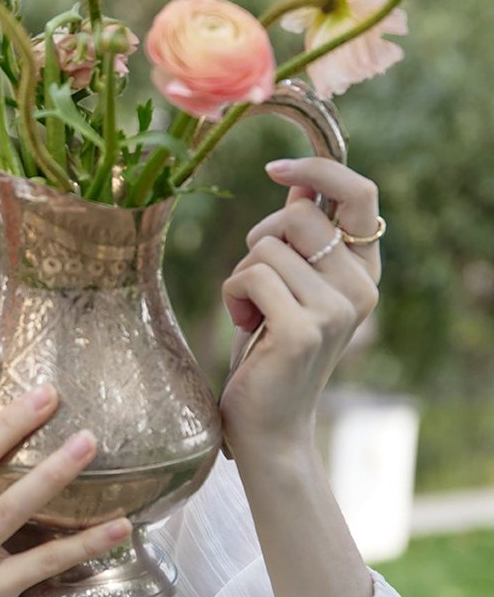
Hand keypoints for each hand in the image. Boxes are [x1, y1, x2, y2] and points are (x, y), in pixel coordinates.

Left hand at [220, 156, 381, 459]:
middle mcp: (361, 288)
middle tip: (257, 287)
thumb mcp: (288, 286)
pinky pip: (250, 276)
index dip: (319, 168)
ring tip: (252, 315)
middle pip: (297, 214)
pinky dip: (233, 296)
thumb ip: (299, 237)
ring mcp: (336, 309)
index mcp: (364, 272)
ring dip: (242, 276)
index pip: (361, 193)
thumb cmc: (269, 354)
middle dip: (260, 240)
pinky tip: (245, 327)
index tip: (275, 169)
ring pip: (267, 245)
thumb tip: (298, 178)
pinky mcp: (303, 329)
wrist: (269, 428)